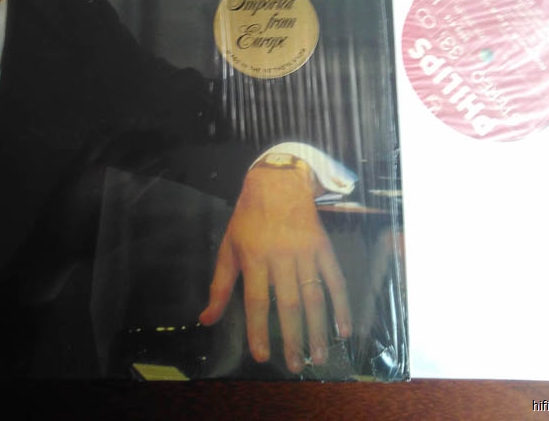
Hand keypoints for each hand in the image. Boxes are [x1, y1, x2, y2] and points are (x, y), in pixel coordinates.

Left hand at [199, 162, 351, 372]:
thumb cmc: (248, 219)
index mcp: (254, 257)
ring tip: (320, 356)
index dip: (259, 329)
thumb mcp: (228, 248)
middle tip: (297, 366)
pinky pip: (335, 280)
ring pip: (314, 296)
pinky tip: (343, 329)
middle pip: (289, 303)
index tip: (263, 356)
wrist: (278, 183)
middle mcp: (281, 256)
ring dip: (319, 329)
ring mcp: (305, 252)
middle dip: (293, 337)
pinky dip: (341, 305)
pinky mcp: (323, 248)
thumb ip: (218, 286)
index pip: (257, 300)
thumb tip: (205, 320)